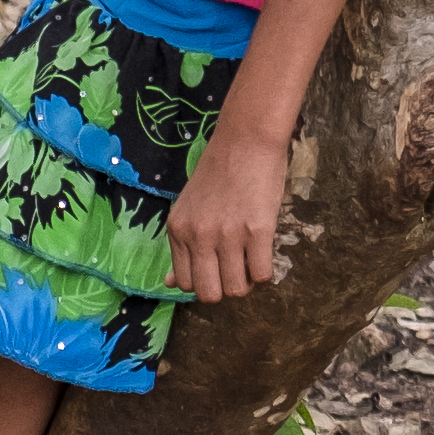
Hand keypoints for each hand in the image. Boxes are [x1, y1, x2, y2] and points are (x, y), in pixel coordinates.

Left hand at [169, 131, 292, 304]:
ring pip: (237, 289)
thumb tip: (169, 283)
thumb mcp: (188, 209)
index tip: (216, 269)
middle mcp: (198, 236)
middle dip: (225, 289)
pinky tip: (264, 253)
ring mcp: (228, 234)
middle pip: (209, 293)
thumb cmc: (218, 173)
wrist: (246, 140)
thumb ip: (181, 247)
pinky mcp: (258, 230)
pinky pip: (261, 274)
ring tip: (251, 260)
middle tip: (235, 270)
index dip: (204, 282)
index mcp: (178, 231)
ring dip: (247, 282)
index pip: (184, 283)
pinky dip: (265, 272)